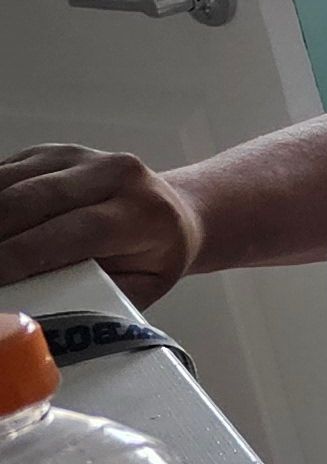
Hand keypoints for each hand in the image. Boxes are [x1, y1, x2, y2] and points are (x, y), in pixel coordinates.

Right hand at [0, 147, 202, 306]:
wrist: (174, 213)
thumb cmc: (154, 258)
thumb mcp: (139, 288)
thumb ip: (95, 298)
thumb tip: (39, 311)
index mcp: (143, 212)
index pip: (74, 231)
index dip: (23, 256)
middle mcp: (114, 173)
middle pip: (33, 200)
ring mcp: (81, 157)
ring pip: (11, 182)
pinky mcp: (52, 152)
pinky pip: (6, 172)